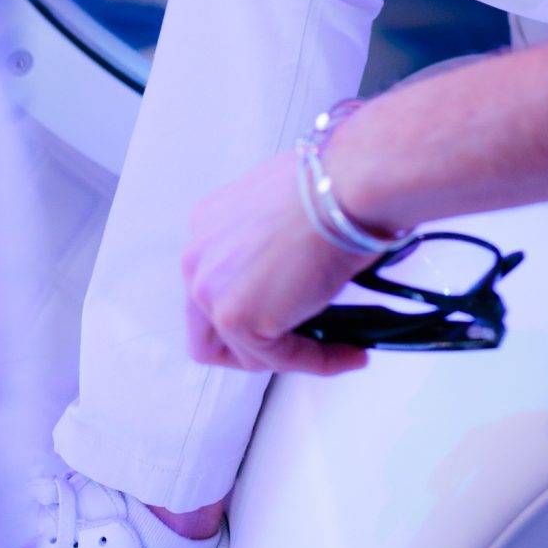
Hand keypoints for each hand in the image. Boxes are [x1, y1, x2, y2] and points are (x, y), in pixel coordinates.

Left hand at [180, 145, 371, 377]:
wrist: (345, 187)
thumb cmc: (330, 186)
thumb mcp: (282, 209)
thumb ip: (268, 245)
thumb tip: (294, 276)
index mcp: (206, 225)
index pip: (215, 286)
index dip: (253, 306)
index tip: (288, 314)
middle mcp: (197, 258)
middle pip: (212, 327)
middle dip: (257, 342)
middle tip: (301, 343)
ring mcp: (211, 291)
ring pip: (243, 350)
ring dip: (291, 355)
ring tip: (335, 349)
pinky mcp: (237, 318)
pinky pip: (280, 358)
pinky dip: (317, 362)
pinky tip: (350, 354)